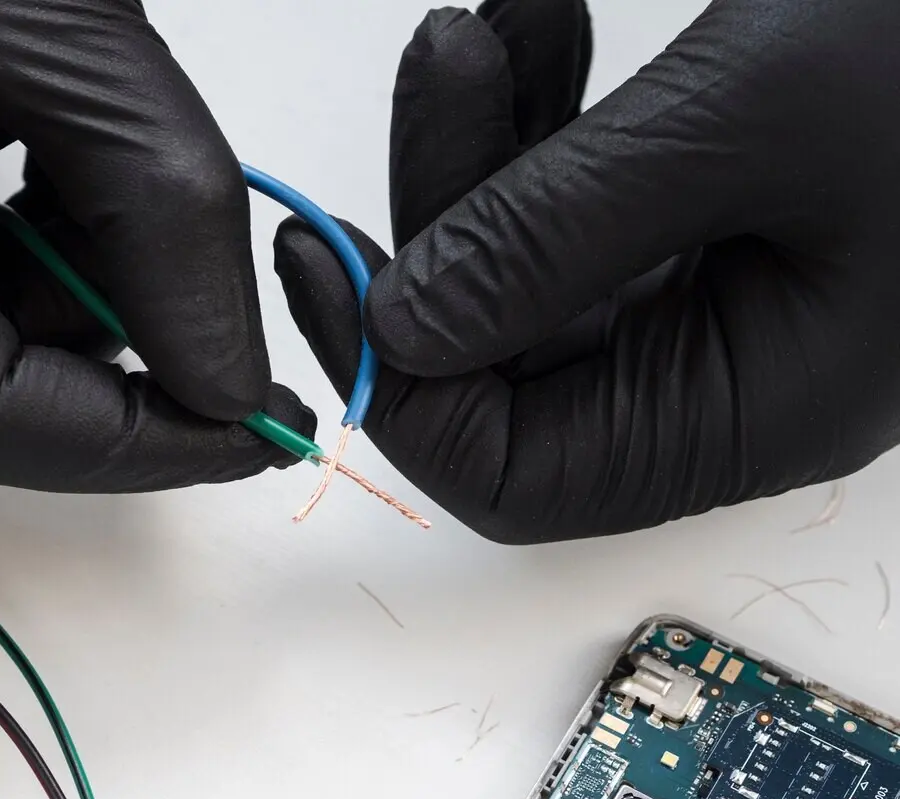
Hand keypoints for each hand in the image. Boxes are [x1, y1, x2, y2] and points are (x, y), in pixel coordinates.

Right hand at [0, 0, 313, 491]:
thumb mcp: (75, 39)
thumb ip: (172, 230)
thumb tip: (231, 389)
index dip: (131, 445)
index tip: (250, 427)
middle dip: (94, 353)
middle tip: (172, 262)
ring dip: (50, 299)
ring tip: (79, 162)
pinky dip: (0, 266)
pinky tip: (26, 168)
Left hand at [274, 0, 899, 541]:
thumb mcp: (754, 121)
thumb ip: (558, 236)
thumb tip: (400, 324)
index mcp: (746, 411)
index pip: (507, 471)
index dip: (397, 383)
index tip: (328, 257)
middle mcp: (725, 379)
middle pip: (504, 353)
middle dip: (444, 213)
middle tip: (443, 69)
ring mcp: (720, 298)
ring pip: (533, 269)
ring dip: (490, 149)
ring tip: (489, 27)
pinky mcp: (718, 219)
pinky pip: (585, 203)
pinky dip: (547, 124)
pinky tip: (546, 29)